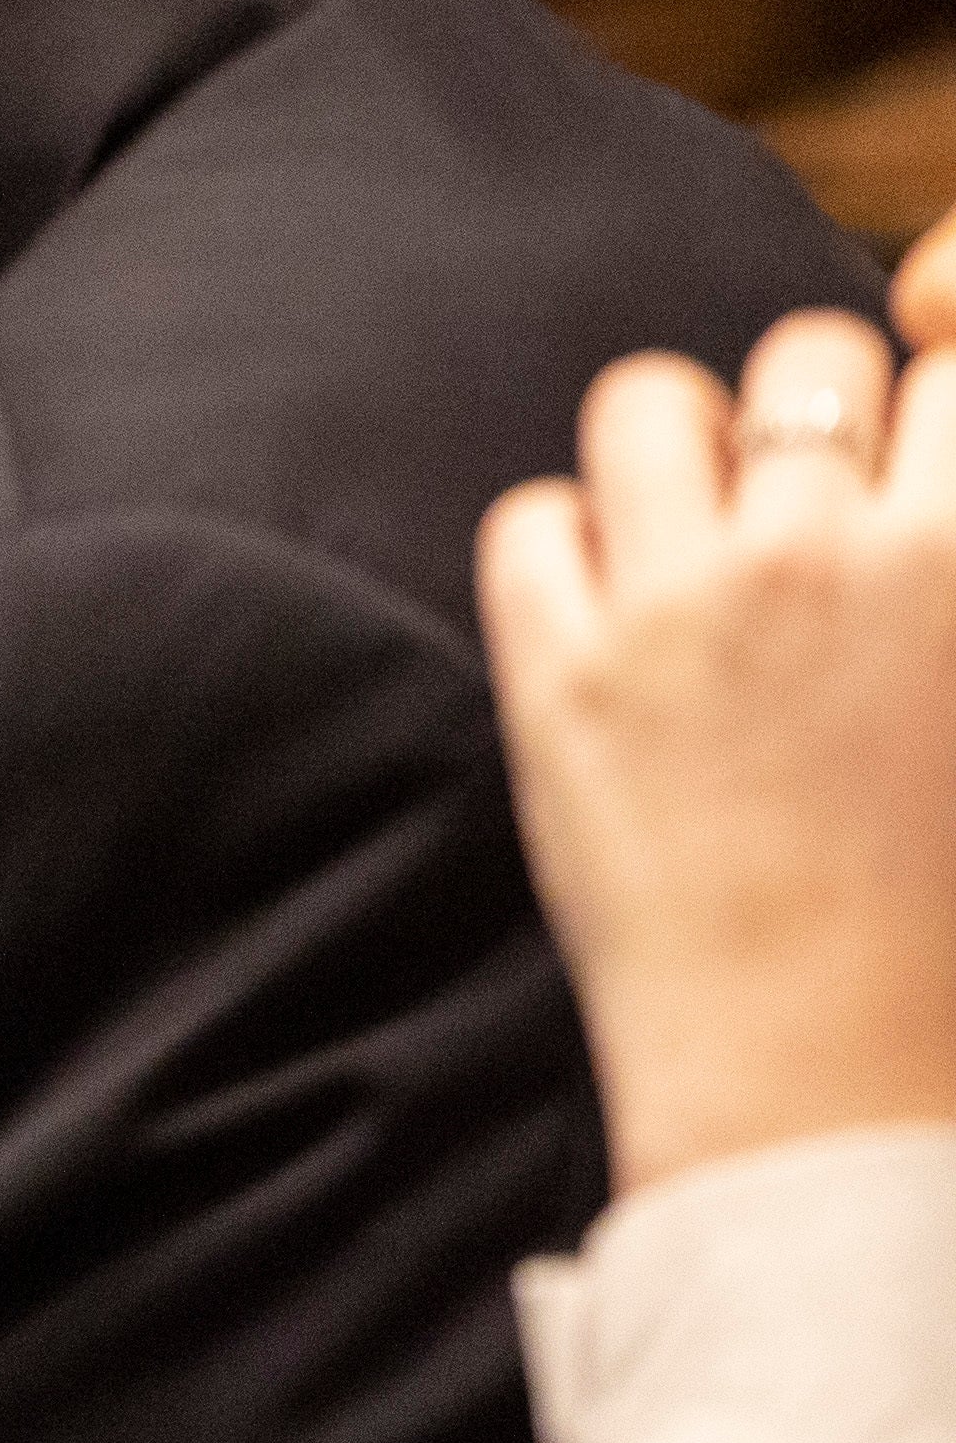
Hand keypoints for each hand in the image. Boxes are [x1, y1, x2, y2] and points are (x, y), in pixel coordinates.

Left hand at [479, 261, 955, 1191]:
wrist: (831, 1085)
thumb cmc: (951, 937)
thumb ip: (951, 579)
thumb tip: (922, 508)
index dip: (936, 412)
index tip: (917, 468)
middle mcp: (829, 554)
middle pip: (810, 357)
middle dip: (812, 412)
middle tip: (810, 505)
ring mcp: (681, 603)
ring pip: (648, 400)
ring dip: (673, 448)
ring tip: (692, 531)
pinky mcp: (556, 670)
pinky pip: (529, 518)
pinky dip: (561, 547)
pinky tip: (600, 614)